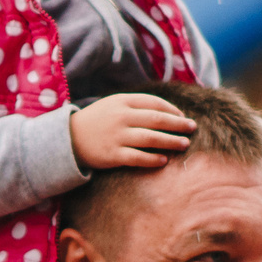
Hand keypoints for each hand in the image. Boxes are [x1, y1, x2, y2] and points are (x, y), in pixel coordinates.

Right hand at [69, 93, 194, 172]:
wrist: (68, 139)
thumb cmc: (96, 121)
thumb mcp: (113, 105)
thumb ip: (136, 105)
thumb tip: (167, 112)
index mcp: (122, 101)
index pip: (154, 103)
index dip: (172, 110)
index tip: (182, 117)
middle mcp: (121, 117)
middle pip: (157, 119)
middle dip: (178, 124)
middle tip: (192, 128)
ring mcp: (116, 136)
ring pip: (151, 138)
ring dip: (171, 141)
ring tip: (184, 144)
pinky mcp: (112, 155)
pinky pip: (138, 157)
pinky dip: (153, 159)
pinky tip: (164, 160)